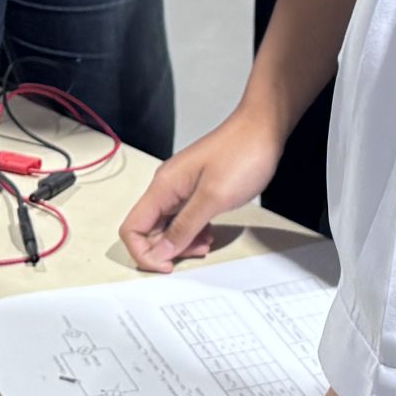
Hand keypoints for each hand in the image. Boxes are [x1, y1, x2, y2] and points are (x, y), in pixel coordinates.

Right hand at [120, 103, 285, 269]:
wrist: (263, 129)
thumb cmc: (242, 154)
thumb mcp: (212, 198)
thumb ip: (184, 228)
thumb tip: (158, 252)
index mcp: (163, 186)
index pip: (132, 227)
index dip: (144, 252)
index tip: (167, 265)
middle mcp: (167, 186)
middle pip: (148, 230)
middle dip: (167, 250)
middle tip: (195, 252)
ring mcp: (181, 187)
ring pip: (167, 226)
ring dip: (182, 242)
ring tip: (206, 243)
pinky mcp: (196, 189)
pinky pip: (184, 218)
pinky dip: (194, 232)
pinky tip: (210, 233)